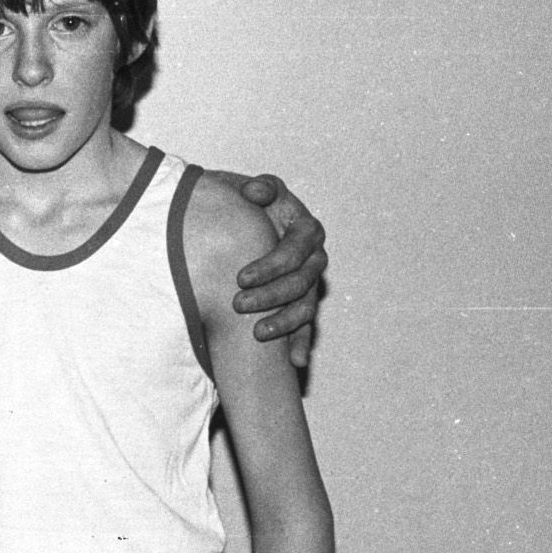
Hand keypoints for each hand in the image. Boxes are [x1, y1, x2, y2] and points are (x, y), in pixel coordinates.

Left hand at [225, 171, 327, 368]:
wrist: (240, 218)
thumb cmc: (245, 203)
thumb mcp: (252, 189)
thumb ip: (260, 189)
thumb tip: (255, 192)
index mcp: (305, 228)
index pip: (296, 248)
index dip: (272, 264)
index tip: (240, 277)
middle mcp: (313, 256)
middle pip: (301, 281)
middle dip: (271, 296)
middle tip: (238, 305)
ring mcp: (310, 282)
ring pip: (305, 306)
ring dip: (284, 323)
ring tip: (257, 335)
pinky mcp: (301, 302)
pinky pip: (305, 326)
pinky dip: (300, 343)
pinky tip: (294, 363)